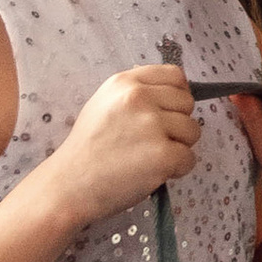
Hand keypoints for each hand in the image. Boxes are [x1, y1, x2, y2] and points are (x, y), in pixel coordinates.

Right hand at [48, 63, 200, 226]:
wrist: (69, 185)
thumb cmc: (87, 149)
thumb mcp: (103, 104)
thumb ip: (136, 93)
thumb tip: (172, 93)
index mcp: (125, 82)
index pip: (175, 75)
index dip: (177, 96)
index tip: (167, 112)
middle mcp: (139, 97)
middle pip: (187, 104)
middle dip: (178, 124)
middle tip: (152, 142)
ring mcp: (152, 125)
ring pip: (193, 131)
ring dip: (178, 147)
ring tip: (149, 158)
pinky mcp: (162, 154)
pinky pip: (189, 158)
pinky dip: (177, 169)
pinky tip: (153, 173)